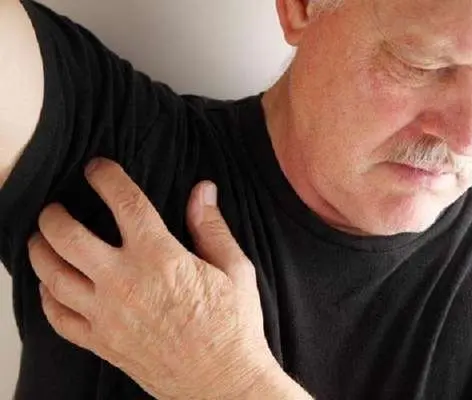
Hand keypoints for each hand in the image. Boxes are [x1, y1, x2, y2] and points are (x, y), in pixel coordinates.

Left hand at [27, 158, 279, 398]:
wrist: (223, 382)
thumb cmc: (233, 327)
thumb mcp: (235, 269)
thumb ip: (212, 227)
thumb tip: (202, 191)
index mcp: (160, 259)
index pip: (124, 204)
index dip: (107, 178)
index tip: (97, 168)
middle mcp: (125, 283)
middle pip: (68, 237)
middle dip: (55, 215)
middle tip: (56, 207)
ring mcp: (108, 316)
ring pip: (52, 276)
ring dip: (40, 251)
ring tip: (41, 239)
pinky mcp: (103, 343)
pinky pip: (59, 319)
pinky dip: (46, 299)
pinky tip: (50, 287)